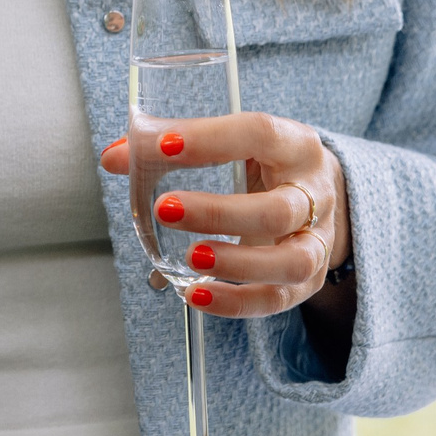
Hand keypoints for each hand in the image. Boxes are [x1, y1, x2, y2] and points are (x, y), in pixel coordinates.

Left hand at [100, 113, 349, 317]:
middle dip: (218, 214)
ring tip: (190, 258)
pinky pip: (277, 299)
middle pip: (279, 209)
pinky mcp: (309, 281)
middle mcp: (315, 193)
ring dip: (236, 264)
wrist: (321, 195)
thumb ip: (176, 146)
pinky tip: (196, 296)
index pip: (259, 134)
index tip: (161, 145)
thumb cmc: (266, 164)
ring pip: (291, 261)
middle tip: (165, 209)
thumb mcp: (235, 143)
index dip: (210, 139)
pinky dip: (236, 302)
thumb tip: (114, 158)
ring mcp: (317, 240)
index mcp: (295, 145)